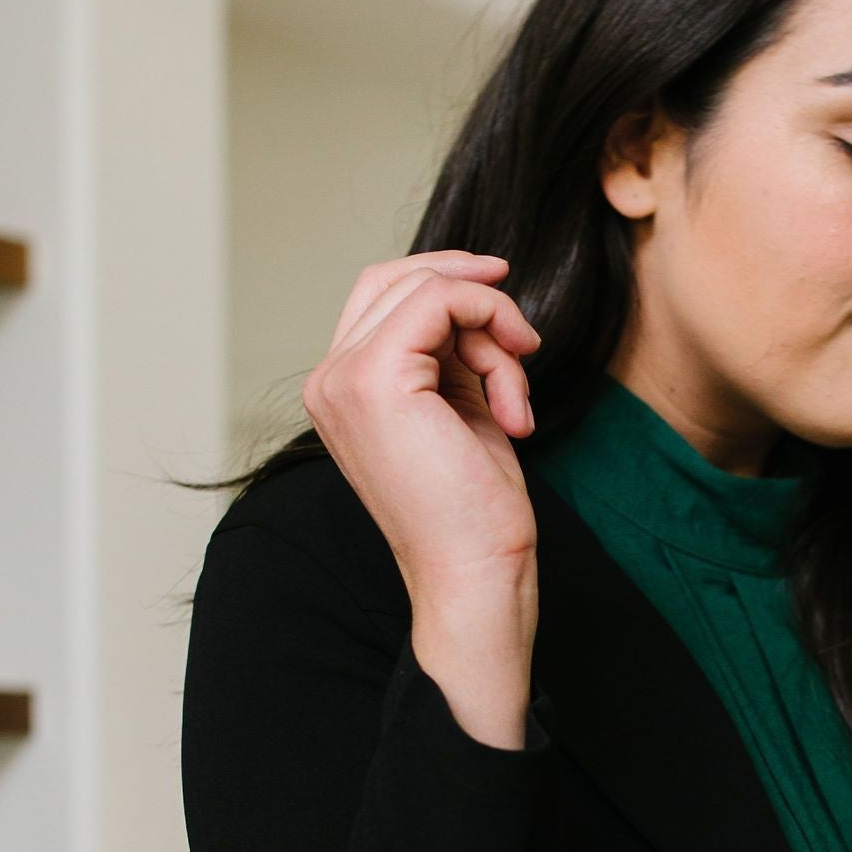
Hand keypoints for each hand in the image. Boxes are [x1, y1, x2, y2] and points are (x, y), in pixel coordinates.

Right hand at [302, 251, 541, 607]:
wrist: (473, 573)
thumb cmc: (474, 511)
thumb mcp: (458, 407)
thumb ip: (448, 352)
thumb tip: (474, 292)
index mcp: (341, 390)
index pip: (383, 295)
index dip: (450, 285)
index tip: (509, 315)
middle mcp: (328, 380)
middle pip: (399, 279)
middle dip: (476, 301)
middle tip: (523, 347)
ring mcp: (343, 377)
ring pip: (426, 287)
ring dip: (492, 331)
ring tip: (513, 400)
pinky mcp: (375, 378)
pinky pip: (440, 300)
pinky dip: (493, 328)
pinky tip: (510, 401)